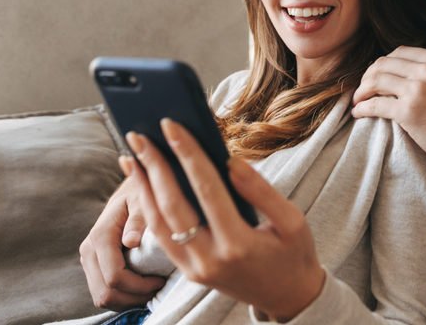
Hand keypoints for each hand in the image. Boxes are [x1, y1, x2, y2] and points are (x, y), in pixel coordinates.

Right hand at [79, 176, 165, 308]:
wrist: (129, 190)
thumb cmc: (141, 193)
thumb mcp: (143, 200)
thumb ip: (138, 220)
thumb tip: (130, 242)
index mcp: (101, 236)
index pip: (114, 277)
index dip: (139, 286)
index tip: (161, 280)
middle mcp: (89, 250)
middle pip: (105, 293)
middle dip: (133, 298)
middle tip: (158, 289)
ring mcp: (88, 260)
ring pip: (102, 297)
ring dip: (128, 300)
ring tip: (152, 289)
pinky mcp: (93, 265)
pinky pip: (103, 292)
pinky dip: (122, 297)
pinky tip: (142, 287)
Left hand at [122, 119, 325, 321]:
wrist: (288, 298)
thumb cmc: (294, 255)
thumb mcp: (292, 221)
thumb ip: (261, 191)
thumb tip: (230, 160)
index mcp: (239, 244)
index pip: (207, 189)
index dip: (187, 154)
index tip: (171, 126)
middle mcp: (210, 259)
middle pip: (172, 206)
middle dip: (154, 167)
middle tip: (138, 136)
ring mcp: (195, 269)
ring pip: (158, 223)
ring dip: (142, 187)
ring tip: (132, 155)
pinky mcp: (188, 272)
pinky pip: (162, 237)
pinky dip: (148, 208)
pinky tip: (143, 185)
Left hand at [352, 46, 425, 172]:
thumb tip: (413, 73)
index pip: (399, 53)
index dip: (383, 64)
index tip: (376, 76)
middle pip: (383, 64)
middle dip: (368, 76)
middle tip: (363, 90)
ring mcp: (417, 90)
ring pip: (375, 81)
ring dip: (362, 91)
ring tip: (359, 101)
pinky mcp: (408, 112)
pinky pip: (375, 104)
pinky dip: (363, 108)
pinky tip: (359, 113)